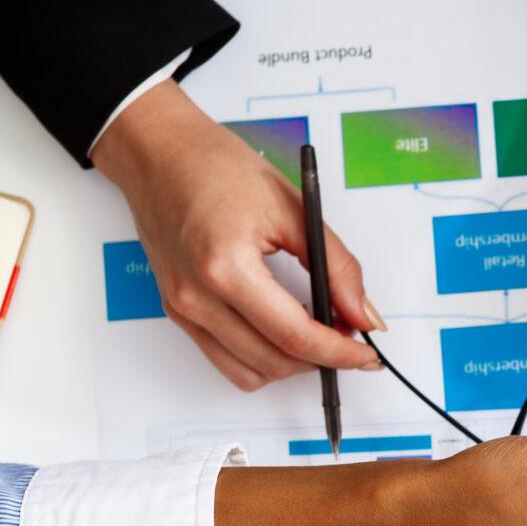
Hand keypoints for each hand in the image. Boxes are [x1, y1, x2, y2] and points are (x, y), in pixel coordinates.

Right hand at [92, 80, 385, 391]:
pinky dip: (261, 358)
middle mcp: (196, 296)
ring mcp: (182, 308)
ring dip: (292, 363)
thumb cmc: (215, 166)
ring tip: (316, 332)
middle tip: (348, 332)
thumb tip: (362, 313)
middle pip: (275, 361)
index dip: (340, 352)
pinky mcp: (176, 311)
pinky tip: (281, 332)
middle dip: (322, 357)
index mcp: (225, 266)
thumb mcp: (294, 208)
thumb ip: (337, 267)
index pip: (295, 335)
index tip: (366, 353)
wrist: (159, 153)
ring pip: (250, 372)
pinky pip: (225, 361)